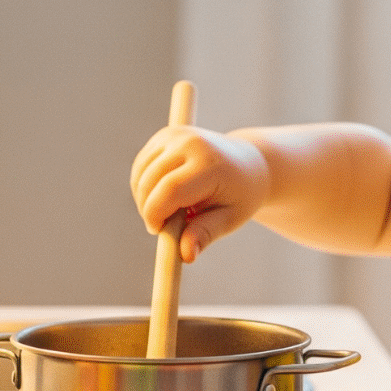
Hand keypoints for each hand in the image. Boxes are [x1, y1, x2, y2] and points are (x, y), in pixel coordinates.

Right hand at [129, 127, 268, 261]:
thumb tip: (185, 255)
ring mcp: (175, 135)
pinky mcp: (165, 135)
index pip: (170, 190)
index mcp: (210, 164)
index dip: (156, 214)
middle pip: (150, 182)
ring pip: (140, 174)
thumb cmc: (240, 195)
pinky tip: (163, 195)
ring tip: (170, 210)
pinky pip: (141, 167)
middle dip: (148, 209)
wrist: (249, 162)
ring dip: (144, 198)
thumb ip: (205, 234)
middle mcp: (190, 143)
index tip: (158, 231)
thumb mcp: (230, 218)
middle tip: (164, 226)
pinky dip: (144, 186)